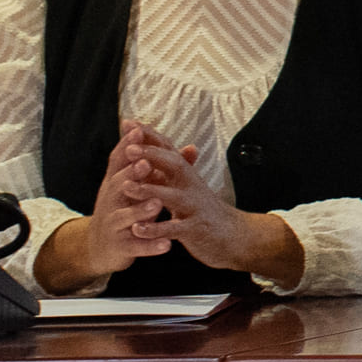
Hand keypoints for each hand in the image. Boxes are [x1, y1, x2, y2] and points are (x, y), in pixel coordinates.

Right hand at [42, 126, 175, 285]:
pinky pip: (135, 246)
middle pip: (117, 185)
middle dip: (131, 174)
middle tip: (146, 165)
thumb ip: (164, 168)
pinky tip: (166, 245)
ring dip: (140, 210)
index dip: (126, 147)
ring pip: (124, 216)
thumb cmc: (127, 209)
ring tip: (157, 204)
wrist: (101, 248)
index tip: (138, 131)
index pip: (118, 162)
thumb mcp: (142, 187)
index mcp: (116, 184)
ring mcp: (113, 225)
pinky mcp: (120, 247)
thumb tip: (191, 147)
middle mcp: (110, 201)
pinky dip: (150, 246)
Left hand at [125, 133, 302, 281]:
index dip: (150, 136)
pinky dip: (156, 229)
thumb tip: (160, 142)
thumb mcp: (189, 186)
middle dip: (152, 155)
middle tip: (130, 149)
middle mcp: (192, 187)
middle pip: (174, 165)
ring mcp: (195, 208)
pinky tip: (138, 229)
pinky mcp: (196, 230)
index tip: (129, 124)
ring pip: (173, 196)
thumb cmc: (203, 210)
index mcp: (187, 176)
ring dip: (150, 191)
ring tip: (127, 187)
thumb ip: (174, 167)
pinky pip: (175, 229)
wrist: (234, 236)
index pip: (168, 149)